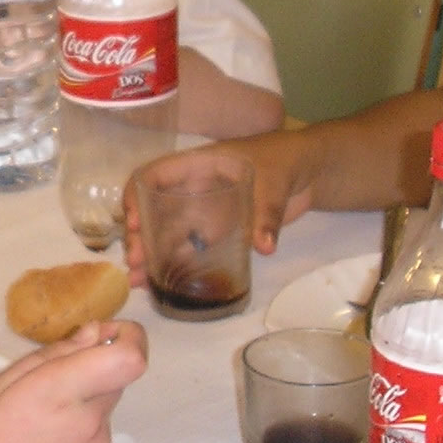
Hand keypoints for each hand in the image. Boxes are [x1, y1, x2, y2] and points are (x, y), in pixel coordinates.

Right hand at [0, 322, 148, 442]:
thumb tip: (91, 336)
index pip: (131, 357)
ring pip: (100, 412)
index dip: (129, 338)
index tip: (102, 336)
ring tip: (29, 433)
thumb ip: (46, 360)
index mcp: (63, 393)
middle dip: (88, 373)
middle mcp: (91, 421)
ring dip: (77, 408)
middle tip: (41, 390)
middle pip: (114, 379)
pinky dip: (73, 439)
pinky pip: (92, 442)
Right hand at [120, 131, 315, 283]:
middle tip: (136, 262)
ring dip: (152, 253)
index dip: (137, 195)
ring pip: (169, 231)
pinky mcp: (218, 230)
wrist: (309, 171)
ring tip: (140, 280)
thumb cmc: (283, 160)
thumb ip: (267, 214)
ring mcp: (205, 211)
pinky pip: (191, 246)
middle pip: (155, 209)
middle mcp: (194, 189)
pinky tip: (164, 282)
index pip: (154, 174)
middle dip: (140, 234)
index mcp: (198, 165)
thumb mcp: (273, 183)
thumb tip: (263, 247)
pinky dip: (176, 262)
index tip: (134, 222)